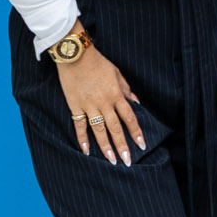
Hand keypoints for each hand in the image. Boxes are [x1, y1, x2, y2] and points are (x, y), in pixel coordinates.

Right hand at [56, 43, 144, 165]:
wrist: (75, 55)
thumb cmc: (98, 63)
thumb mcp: (118, 73)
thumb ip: (127, 89)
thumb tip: (136, 102)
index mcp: (117, 95)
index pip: (130, 118)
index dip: (136, 133)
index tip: (142, 145)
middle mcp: (104, 103)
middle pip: (116, 128)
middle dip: (122, 146)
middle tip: (127, 161)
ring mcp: (89, 105)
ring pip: (99, 130)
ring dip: (105, 147)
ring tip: (111, 160)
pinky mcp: (75, 105)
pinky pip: (79, 124)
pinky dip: (82, 138)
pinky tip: (86, 150)